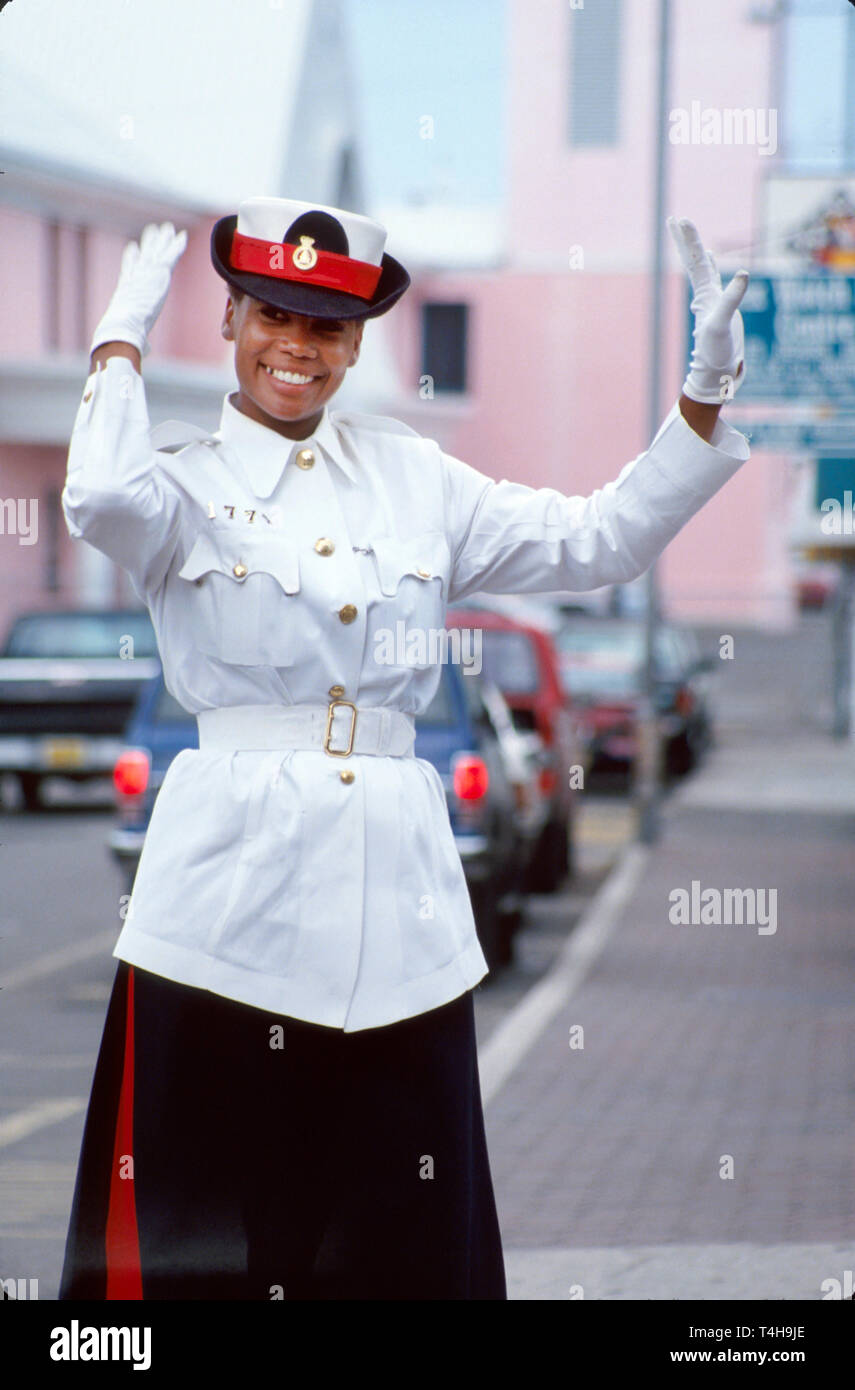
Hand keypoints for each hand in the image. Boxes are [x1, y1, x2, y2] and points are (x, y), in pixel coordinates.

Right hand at [89, 222, 187, 357]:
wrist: (122, 327)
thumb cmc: (124, 337)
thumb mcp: (134, 339)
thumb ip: (143, 341)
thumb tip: (146, 350)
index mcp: (126, 291)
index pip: (129, 270)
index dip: (131, 258)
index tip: (133, 248)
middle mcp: (135, 278)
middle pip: (142, 256)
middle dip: (148, 244)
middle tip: (152, 231)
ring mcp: (146, 274)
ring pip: (156, 252)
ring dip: (162, 240)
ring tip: (166, 228)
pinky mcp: (159, 275)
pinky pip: (170, 256)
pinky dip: (176, 246)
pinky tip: (181, 236)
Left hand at [668, 216, 747, 404]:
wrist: (716, 371)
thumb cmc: (716, 350)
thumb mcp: (722, 324)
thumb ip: (731, 300)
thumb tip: (744, 274)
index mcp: (703, 294)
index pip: (695, 260)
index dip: (688, 240)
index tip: (680, 219)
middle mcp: (704, 293)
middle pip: (694, 260)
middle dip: (686, 240)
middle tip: (676, 219)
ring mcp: (712, 299)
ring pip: (703, 268)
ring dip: (698, 250)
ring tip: (691, 233)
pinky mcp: (721, 306)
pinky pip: (716, 279)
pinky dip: (714, 266)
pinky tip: (713, 257)